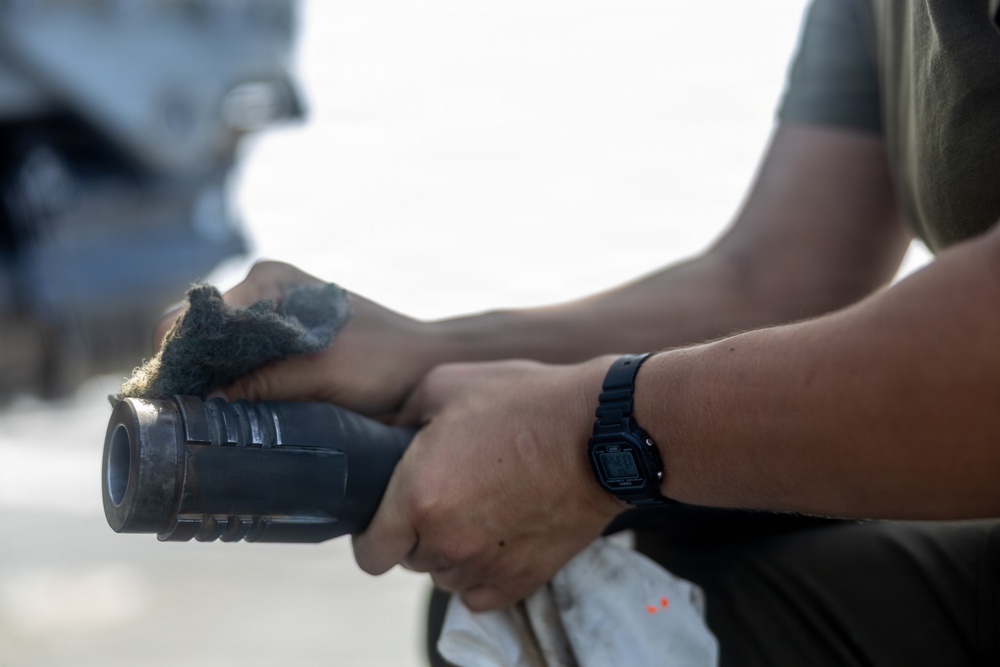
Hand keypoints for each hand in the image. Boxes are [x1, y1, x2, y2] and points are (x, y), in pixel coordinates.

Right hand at [154, 260, 437, 417]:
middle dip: (188, 377)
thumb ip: (263, 383)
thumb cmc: (384, 360)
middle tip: (183, 424)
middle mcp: (262, 294)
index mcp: (268, 281)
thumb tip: (201, 405)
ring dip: (207, 390)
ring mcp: (269, 322)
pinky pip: (237, 372)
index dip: (175, 361)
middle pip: (198, 337)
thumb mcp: (320, 372)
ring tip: (202, 428)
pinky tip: (225, 423)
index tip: (168, 404)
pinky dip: (228, 394)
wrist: (426, 368)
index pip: (194, 318)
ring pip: (214, 358)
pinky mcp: (279, 352)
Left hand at [352, 357, 625, 610]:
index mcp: (417, 496)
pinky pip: (480, 594)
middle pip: (409, 560)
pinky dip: (482, 573)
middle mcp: (446, 541)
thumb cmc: (525, 401)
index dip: (373, 534)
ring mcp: (486, 566)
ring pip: (445, 576)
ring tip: (480, 508)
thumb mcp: (447, 384)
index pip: (369, 552)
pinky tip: (497, 536)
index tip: (388, 516)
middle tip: (447, 492)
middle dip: (418, 532)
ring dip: (452, 551)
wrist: (601, 433)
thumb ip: (400, 416)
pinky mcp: (523, 580)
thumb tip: (381, 433)